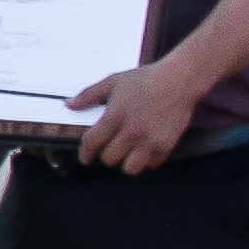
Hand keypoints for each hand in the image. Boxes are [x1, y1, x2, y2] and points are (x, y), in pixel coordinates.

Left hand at [64, 59, 206, 173]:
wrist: (179, 80)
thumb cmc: (146, 79)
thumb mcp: (114, 81)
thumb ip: (89, 95)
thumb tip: (69, 105)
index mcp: (116, 115)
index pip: (92, 143)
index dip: (85, 153)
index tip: (86, 158)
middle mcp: (132, 131)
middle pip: (109, 159)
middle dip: (106, 155)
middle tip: (110, 148)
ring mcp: (150, 140)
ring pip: (130, 168)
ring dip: (125, 162)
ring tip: (127, 153)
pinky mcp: (165, 146)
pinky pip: (150, 165)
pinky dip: (146, 161)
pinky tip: (144, 149)